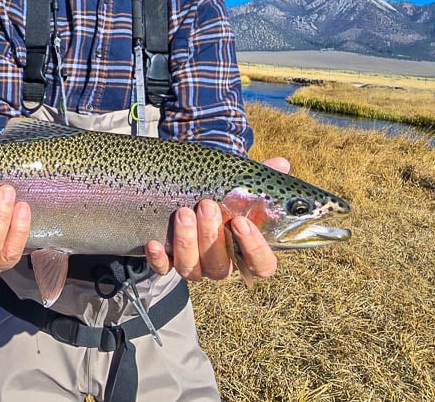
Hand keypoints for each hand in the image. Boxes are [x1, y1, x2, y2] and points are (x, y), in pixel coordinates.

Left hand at [145, 157, 290, 281]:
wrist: (188, 201)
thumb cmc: (221, 199)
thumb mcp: (238, 188)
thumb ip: (259, 180)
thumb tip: (281, 164)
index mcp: (244, 251)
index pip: (261, 265)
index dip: (254, 249)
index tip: (242, 222)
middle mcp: (220, 264)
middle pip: (220, 265)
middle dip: (212, 235)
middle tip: (206, 205)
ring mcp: (194, 267)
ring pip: (191, 269)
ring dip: (187, 242)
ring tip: (183, 212)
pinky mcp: (167, 264)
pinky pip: (163, 269)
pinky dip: (158, 259)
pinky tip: (154, 242)